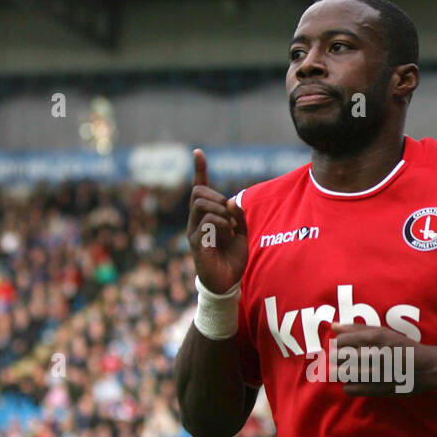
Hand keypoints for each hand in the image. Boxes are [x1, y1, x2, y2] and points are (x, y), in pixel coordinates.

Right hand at [187, 149, 247, 293]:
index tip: (198, 152)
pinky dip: (222, 223)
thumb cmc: (233, 258)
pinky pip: (206, 222)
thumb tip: (232, 201)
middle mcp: (196, 222)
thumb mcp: (242, 233)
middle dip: (217, 196)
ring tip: (230, 227)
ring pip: (201, 204)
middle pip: (198, 192)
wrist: (227, 284)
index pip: (200, 188)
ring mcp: (194, 232)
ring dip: (220, 210)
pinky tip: (228, 234)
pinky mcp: (196, 244)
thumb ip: (239, 216)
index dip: (199, 170)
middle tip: (231, 214)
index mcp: (206, 216)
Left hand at [328, 322, 436, 396]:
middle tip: (347, 359)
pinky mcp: (377, 389)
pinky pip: (350, 389)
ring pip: (342, 374)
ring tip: (351, 370)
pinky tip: (357, 382)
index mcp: (375, 338)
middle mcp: (374, 354)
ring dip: (343, 372)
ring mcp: (375, 373)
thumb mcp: (383, 332)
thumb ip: (357, 328)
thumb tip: (333, 326)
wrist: (426, 368)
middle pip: (338, 357)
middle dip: (339, 358)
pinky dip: (349, 386)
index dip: (339, 344)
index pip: (340, 341)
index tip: (345, 347)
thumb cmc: (402, 347)